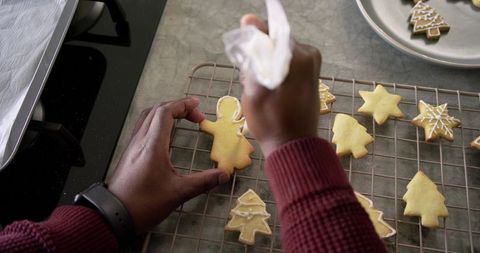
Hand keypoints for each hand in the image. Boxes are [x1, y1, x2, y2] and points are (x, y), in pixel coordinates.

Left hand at [108, 97, 229, 233]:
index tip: (196, 105)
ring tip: (181, 119)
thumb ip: (203, 182)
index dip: (182, 105)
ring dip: (165, 113)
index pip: (165, 112)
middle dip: (177, 107)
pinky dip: (157, 123)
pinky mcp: (129, 154)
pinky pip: (143, 128)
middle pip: (157, 110)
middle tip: (194, 115)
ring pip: (147, 117)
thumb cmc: (143, 203)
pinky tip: (165, 136)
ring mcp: (133, 146)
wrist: (114, 215)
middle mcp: (140, 141)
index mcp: (153, 145)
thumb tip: (222, 175)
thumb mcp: (178, 193)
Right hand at [240, 14, 321, 156]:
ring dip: (267, 65)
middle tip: (250, 78)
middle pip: (276, 43)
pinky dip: (276, 72)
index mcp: (297, 56)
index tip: (244, 52)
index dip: (254, 39)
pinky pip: (289, 64)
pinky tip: (269, 90)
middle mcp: (309, 55)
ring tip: (258, 87)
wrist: (292, 146)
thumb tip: (248, 19)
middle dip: (260, 56)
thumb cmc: (270, 120)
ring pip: (281, 54)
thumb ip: (253, 52)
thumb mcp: (254, 87)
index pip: (271, 32)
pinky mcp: (312, 76)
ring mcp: (313, 65)